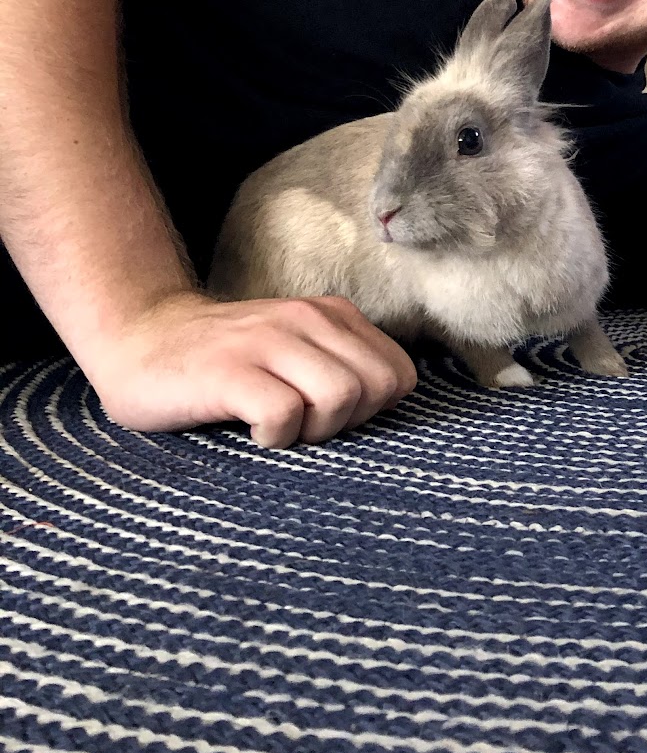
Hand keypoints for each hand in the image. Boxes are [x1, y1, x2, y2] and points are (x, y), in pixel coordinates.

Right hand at [83, 291, 416, 446]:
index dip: (374, 409)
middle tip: (305, 427)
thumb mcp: (297, 350)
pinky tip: (250, 432)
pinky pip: (283, 413)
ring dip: (314, 430)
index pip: (399, 373)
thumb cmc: (227, 362)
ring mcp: (266, 341)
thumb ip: (343, 365)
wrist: (140, 340)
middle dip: (350, 422)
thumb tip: (389, 409)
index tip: (332, 416)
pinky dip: (273, 437)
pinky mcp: (228, 371)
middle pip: (377, 386)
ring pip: (340, 395)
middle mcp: (305, 319)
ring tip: (279, 428)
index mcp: (331, 315)